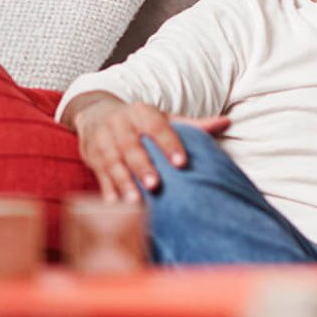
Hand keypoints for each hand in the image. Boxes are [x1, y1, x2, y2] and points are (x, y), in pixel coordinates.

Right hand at [74, 98, 229, 201]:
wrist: (96, 111)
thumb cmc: (140, 121)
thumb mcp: (163, 119)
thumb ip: (192, 125)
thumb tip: (226, 122)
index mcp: (141, 112)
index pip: (157, 127)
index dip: (169, 144)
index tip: (181, 162)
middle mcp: (120, 123)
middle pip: (131, 146)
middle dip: (142, 166)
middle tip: (156, 185)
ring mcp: (102, 139)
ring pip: (112, 161)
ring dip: (123, 181)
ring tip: (135, 201)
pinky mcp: (90, 155)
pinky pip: (98, 174)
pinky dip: (107, 190)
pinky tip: (115, 205)